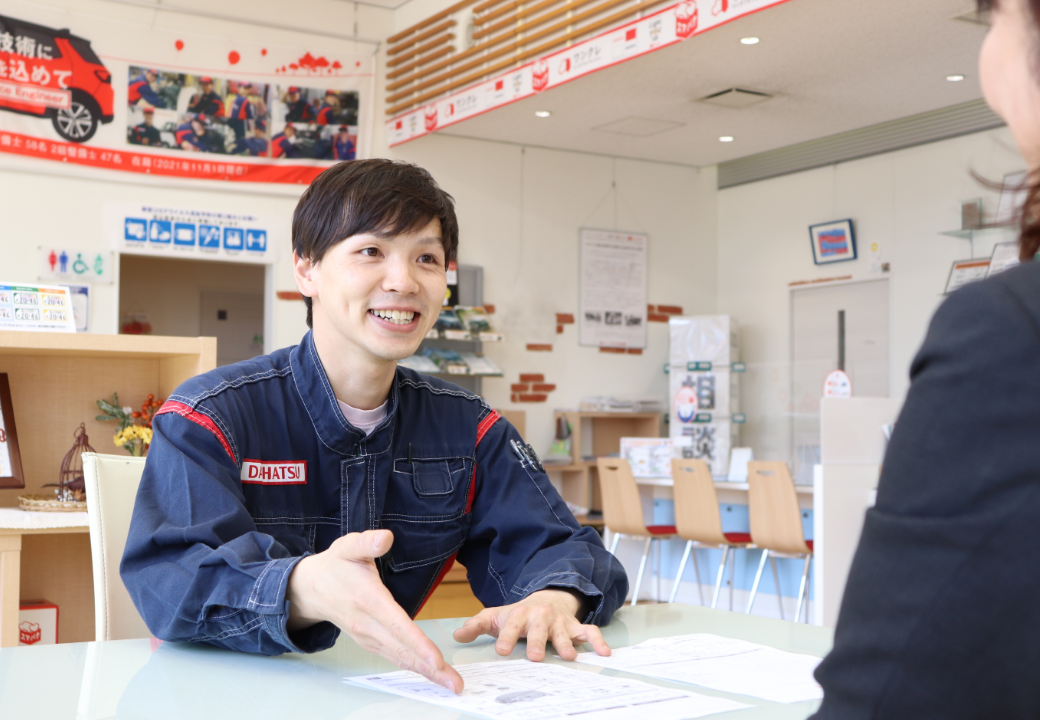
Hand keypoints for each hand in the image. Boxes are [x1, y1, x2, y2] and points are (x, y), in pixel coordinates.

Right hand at [286, 530, 463, 692]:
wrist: (312, 588)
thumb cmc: (335, 566)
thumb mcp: (348, 546)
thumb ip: (367, 542)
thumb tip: (385, 538)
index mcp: (368, 599)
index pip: (397, 625)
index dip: (418, 643)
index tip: (436, 659)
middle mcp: (368, 624)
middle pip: (402, 650)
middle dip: (430, 668)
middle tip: (455, 684)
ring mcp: (367, 636)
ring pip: (399, 658)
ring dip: (425, 673)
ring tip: (449, 683)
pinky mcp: (369, 642)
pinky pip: (394, 657)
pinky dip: (413, 668)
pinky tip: (429, 674)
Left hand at [452, 589, 610, 660]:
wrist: (546, 599)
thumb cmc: (518, 614)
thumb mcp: (495, 616)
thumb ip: (476, 626)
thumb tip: (456, 636)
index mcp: (519, 615)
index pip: (510, 627)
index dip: (505, 638)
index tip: (501, 649)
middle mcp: (540, 618)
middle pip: (538, 630)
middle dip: (537, 642)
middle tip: (535, 656)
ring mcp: (559, 623)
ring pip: (564, 632)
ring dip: (566, 644)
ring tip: (570, 657)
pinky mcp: (575, 627)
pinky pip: (590, 631)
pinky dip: (598, 641)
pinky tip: (604, 653)